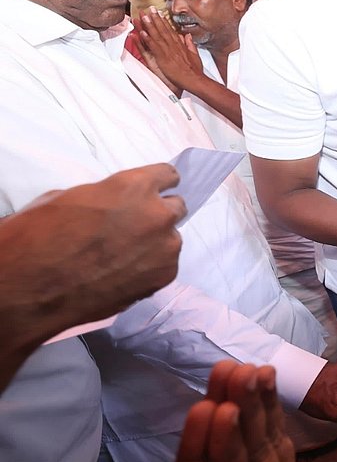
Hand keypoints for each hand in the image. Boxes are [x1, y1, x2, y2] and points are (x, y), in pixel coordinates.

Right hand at [2, 165, 183, 350]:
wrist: (34, 286)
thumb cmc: (40, 235)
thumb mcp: (69, 197)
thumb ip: (106, 197)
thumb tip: (114, 205)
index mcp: (135, 187)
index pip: (168, 175)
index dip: (158, 184)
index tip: (152, 192)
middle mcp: (158, 214)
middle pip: (176, 208)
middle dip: (158, 214)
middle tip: (134, 226)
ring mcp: (165, 248)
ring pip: (171, 240)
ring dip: (154, 243)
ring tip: (123, 257)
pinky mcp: (164, 277)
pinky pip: (164, 265)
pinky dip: (149, 268)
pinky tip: (122, 275)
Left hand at [135, 9, 203, 94]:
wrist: (195, 80)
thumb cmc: (195, 70)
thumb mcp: (195, 55)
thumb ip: (190, 44)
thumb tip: (187, 36)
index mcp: (180, 45)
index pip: (170, 30)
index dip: (164, 21)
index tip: (160, 13)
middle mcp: (173, 45)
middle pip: (163, 29)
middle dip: (156, 18)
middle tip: (149, 9)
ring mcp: (168, 51)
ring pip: (157, 35)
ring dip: (149, 25)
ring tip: (143, 16)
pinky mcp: (163, 58)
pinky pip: (153, 46)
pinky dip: (147, 39)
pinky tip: (141, 33)